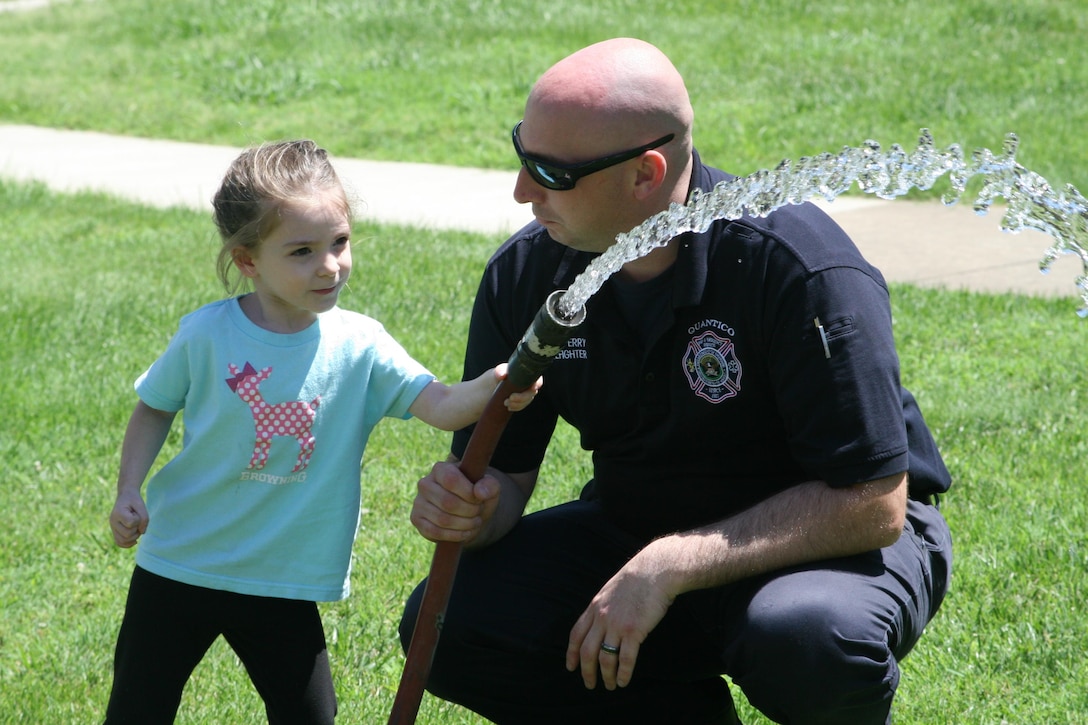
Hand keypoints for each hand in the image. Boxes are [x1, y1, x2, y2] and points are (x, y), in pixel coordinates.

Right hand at [109, 490, 148, 547]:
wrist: (126, 497)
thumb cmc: (134, 500)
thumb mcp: (141, 505)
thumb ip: (144, 519)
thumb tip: (142, 532)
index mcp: (118, 513)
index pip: (131, 523)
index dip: (138, 520)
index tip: (137, 513)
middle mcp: (112, 521)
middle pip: (127, 534)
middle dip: (137, 529)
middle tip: (138, 521)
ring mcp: (112, 527)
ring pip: (123, 541)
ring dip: (134, 536)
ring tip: (136, 527)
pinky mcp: (115, 531)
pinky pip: (119, 543)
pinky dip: (128, 544)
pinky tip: (135, 540)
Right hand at [409, 460, 500, 543]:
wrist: (467, 510)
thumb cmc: (477, 494)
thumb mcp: (489, 487)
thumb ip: (490, 485)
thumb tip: (480, 493)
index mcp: (441, 469)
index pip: (451, 480)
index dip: (468, 493)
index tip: (479, 499)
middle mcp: (425, 483)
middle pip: (447, 502)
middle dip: (469, 511)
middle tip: (478, 512)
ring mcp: (418, 502)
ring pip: (442, 519)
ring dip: (464, 524)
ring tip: (475, 522)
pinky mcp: (417, 519)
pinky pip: (435, 532)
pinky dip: (455, 535)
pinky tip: (466, 532)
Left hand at [494, 362, 541, 411]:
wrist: (490, 386)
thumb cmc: (496, 376)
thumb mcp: (497, 372)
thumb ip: (499, 371)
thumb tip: (502, 375)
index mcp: (525, 374)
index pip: (537, 379)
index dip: (537, 384)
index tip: (532, 388)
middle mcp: (528, 383)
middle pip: (532, 392)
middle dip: (523, 397)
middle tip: (511, 398)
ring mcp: (524, 393)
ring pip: (527, 400)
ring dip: (518, 404)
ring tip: (506, 403)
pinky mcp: (520, 401)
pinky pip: (522, 406)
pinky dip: (516, 407)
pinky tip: (509, 407)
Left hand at [566, 555, 675, 689]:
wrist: (655, 570)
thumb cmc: (636, 579)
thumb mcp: (611, 590)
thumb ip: (603, 607)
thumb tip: (599, 622)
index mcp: (595, 607)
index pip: (576, 634)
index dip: (571, 653)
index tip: (570, 667)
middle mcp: (602, 617)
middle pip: (587, 651)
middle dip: (586, 671)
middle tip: (589, 684)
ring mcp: (617, 625)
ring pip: (604, 658)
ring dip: (606, 676)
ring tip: (610, 685)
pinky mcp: (634, 631)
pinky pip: (625, 658)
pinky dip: (623, 673)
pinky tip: (623, 681)